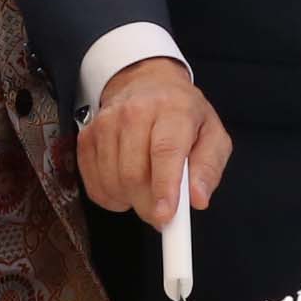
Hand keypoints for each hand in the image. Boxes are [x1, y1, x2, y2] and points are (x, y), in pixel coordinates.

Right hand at [78, 58, 230, 223]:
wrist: (146, 84)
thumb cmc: (183, 114)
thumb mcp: (212, 135)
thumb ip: (209, 168)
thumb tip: (198, 199)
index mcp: (173, 109)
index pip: (165, 151)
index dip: (164, 188)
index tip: (165, 216)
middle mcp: (135, 112)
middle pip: (134, 173)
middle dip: (148, 205)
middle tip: (162, 213)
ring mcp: (106, 123)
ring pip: (112, 182)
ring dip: (130, 200)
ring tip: (146, 189)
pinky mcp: (87, 137)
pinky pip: (94, 184)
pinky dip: (111, 196)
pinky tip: (126, 185)